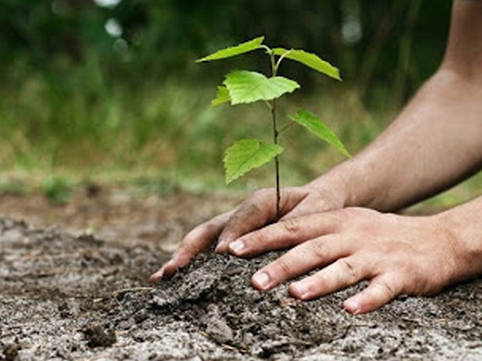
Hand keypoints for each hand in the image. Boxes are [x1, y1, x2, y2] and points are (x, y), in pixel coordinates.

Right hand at [150, 184, 344, 282]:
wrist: (320, 200)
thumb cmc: (320, 206)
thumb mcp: (316, 210)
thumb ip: (297, 222)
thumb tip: (276, 240)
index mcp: (262, 201)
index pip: (242, 217)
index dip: (232, 235)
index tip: (222, 255)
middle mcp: (241, 213)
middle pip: (209, 229)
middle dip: (190, 249)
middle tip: (174, 270)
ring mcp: (233, 226)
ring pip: (202, 240)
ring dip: (182, 257)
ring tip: (161, 277)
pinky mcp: (232, 239)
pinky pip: (208, 250)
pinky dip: (191, 264)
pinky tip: (173, 281)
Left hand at [227, 208, 459, 313]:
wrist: (440, 240)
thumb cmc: (382, 237)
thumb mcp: (348, 226)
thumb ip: (313, 235)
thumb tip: (267, 249)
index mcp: (337, 221)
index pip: (293, 227)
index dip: (262, 238)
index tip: (232, 250)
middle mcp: (354, 234)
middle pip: (313, 248)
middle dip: (282, 264)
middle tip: (254, 281)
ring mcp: (378, 254)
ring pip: (344, 268)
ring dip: (319, 282)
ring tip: (294, 295)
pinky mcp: (402, 275)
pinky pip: (382, 289)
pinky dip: (366, 300)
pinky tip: (350, 311)